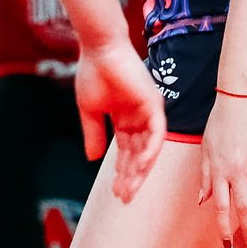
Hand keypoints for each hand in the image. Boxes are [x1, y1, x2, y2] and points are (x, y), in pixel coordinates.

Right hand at [75, 39, 163, 203]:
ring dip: (140, 170)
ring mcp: (148, 113)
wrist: (99, 50)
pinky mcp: (155, 105)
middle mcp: (139, 119)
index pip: (126, 152)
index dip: (121, 172)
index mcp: (124, 119)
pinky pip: (157, 134)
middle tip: (123, 197)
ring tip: (130, 188)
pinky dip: (151, 151)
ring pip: (149, 149)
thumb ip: (93, 134)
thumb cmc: (93, 74)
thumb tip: (92, 159)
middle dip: (130, 177)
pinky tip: (141, 166)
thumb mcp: (89, 110)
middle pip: (138, 155)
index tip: (115, 191)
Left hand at [198, 90, 246, 247]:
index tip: (228, 245)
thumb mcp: (205, 148)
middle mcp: (236, 170)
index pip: (220, 206)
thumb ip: (205, 177)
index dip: (224, 227)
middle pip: (243, 206)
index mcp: (217, 169)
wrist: (240, 99)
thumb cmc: (219, 122)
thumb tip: (202, 201)